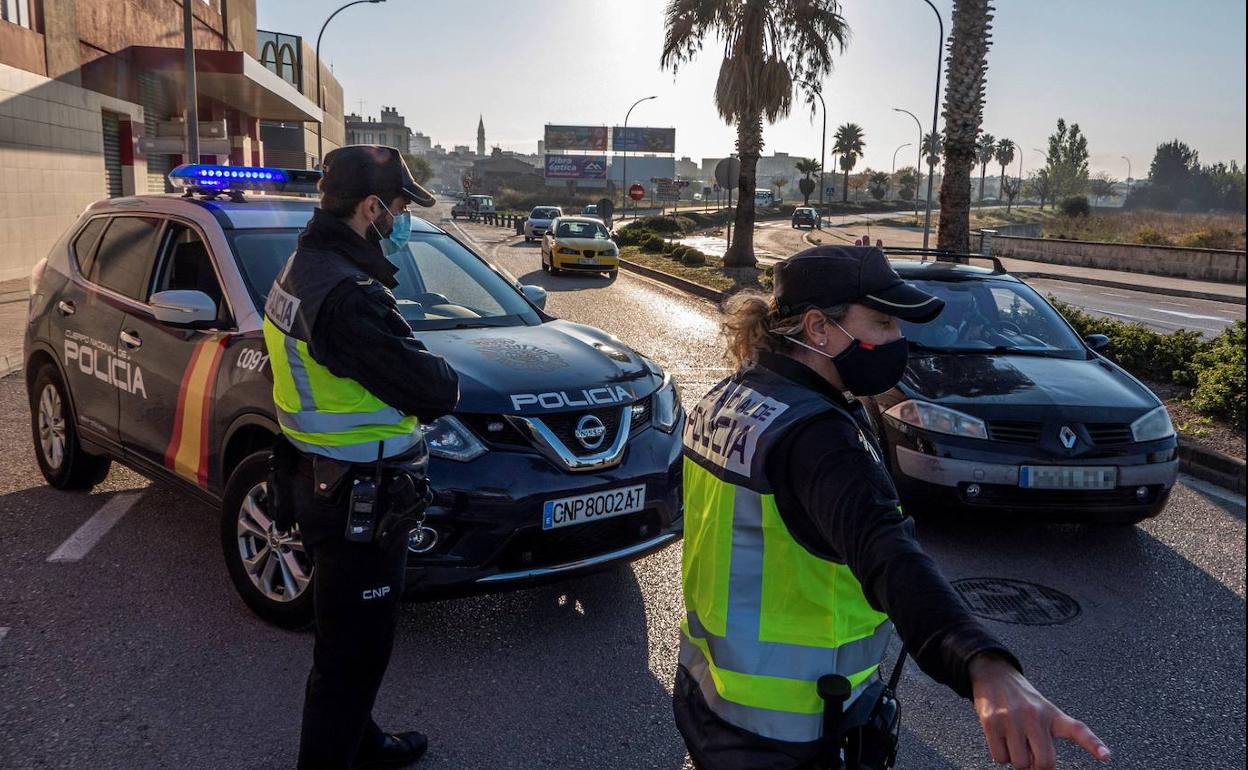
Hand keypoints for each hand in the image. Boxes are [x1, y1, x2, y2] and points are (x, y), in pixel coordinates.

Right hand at [969, 653, 1110, 768]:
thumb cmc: (1022, 700)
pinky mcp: (991, 722)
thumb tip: (1036, 766)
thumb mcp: (1042, 711)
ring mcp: (1012, 718)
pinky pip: (1000, 757)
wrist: (994, 675)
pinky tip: (1000, 738)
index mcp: (1052, 714)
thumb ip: (1045, 738)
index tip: (1106, 756)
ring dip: (1015, 759)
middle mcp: (1034, 716)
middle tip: (1029, 753)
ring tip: (1012, 740)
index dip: (1092, 744)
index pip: (1077, 729)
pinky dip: (1000, 755)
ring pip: (1019, 763)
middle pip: (1044, 763)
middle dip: (1035, 766)